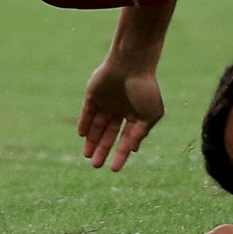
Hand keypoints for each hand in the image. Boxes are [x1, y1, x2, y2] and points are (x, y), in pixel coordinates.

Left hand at [77, 52, 163, 170]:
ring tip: (87, 156)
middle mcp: (120, 109)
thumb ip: (140, 133)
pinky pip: (87, 113)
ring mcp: (106, 102)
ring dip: (91, 141)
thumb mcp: (149, 115)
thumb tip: (132, 150)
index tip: (114, 169)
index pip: (126, 138)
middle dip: (102, 150)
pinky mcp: (93, 95)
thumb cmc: (145, 88)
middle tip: (96, 166)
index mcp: (135, 114)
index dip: (120, 154)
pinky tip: (82, 135)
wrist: (131, 64)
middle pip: (109, 134)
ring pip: (96, 126)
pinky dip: (84, 124)